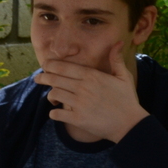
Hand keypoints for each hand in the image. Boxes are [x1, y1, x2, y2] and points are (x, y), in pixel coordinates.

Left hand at [33, 42, 149, 142]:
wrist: (130, 124)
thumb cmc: (127, 100)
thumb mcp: (124, 77)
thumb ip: (116, 60)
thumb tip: (117, 42)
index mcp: (92, 76)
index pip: (65, 67)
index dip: (51, 65)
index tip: (45, 65)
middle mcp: (83, 88)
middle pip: (55, 79)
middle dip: (43, 77)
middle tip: (37, 78)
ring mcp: (79, 104)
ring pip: (54, 94)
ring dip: (50, 95)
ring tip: (52, 96)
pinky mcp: (78, 119)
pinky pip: (57, 114)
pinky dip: (54, 114)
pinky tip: (55, 113)